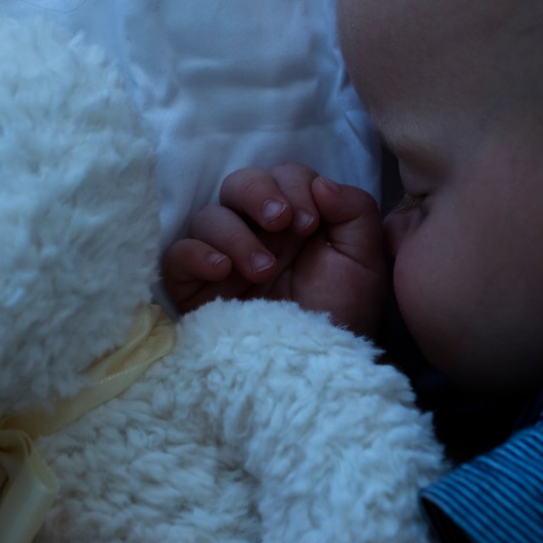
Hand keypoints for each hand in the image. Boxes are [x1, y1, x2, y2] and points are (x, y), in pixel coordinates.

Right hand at [161, 163, 388, 340]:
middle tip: (281, 222)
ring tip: (262, 270)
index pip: (283, 175)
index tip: (310, 221)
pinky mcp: (196, 287)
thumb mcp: (365, 260)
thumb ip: (355, 211)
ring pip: (208, 216)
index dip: (294, 185)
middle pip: (239, 183)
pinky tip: (222, 271)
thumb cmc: (344, 312)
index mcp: (295, 218)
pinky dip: (196, 254)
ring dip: (236, 234)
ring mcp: (224, 257)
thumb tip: (321, 184)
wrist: (322, 368)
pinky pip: (177, 254)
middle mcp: (257, 231)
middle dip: (259, 193)